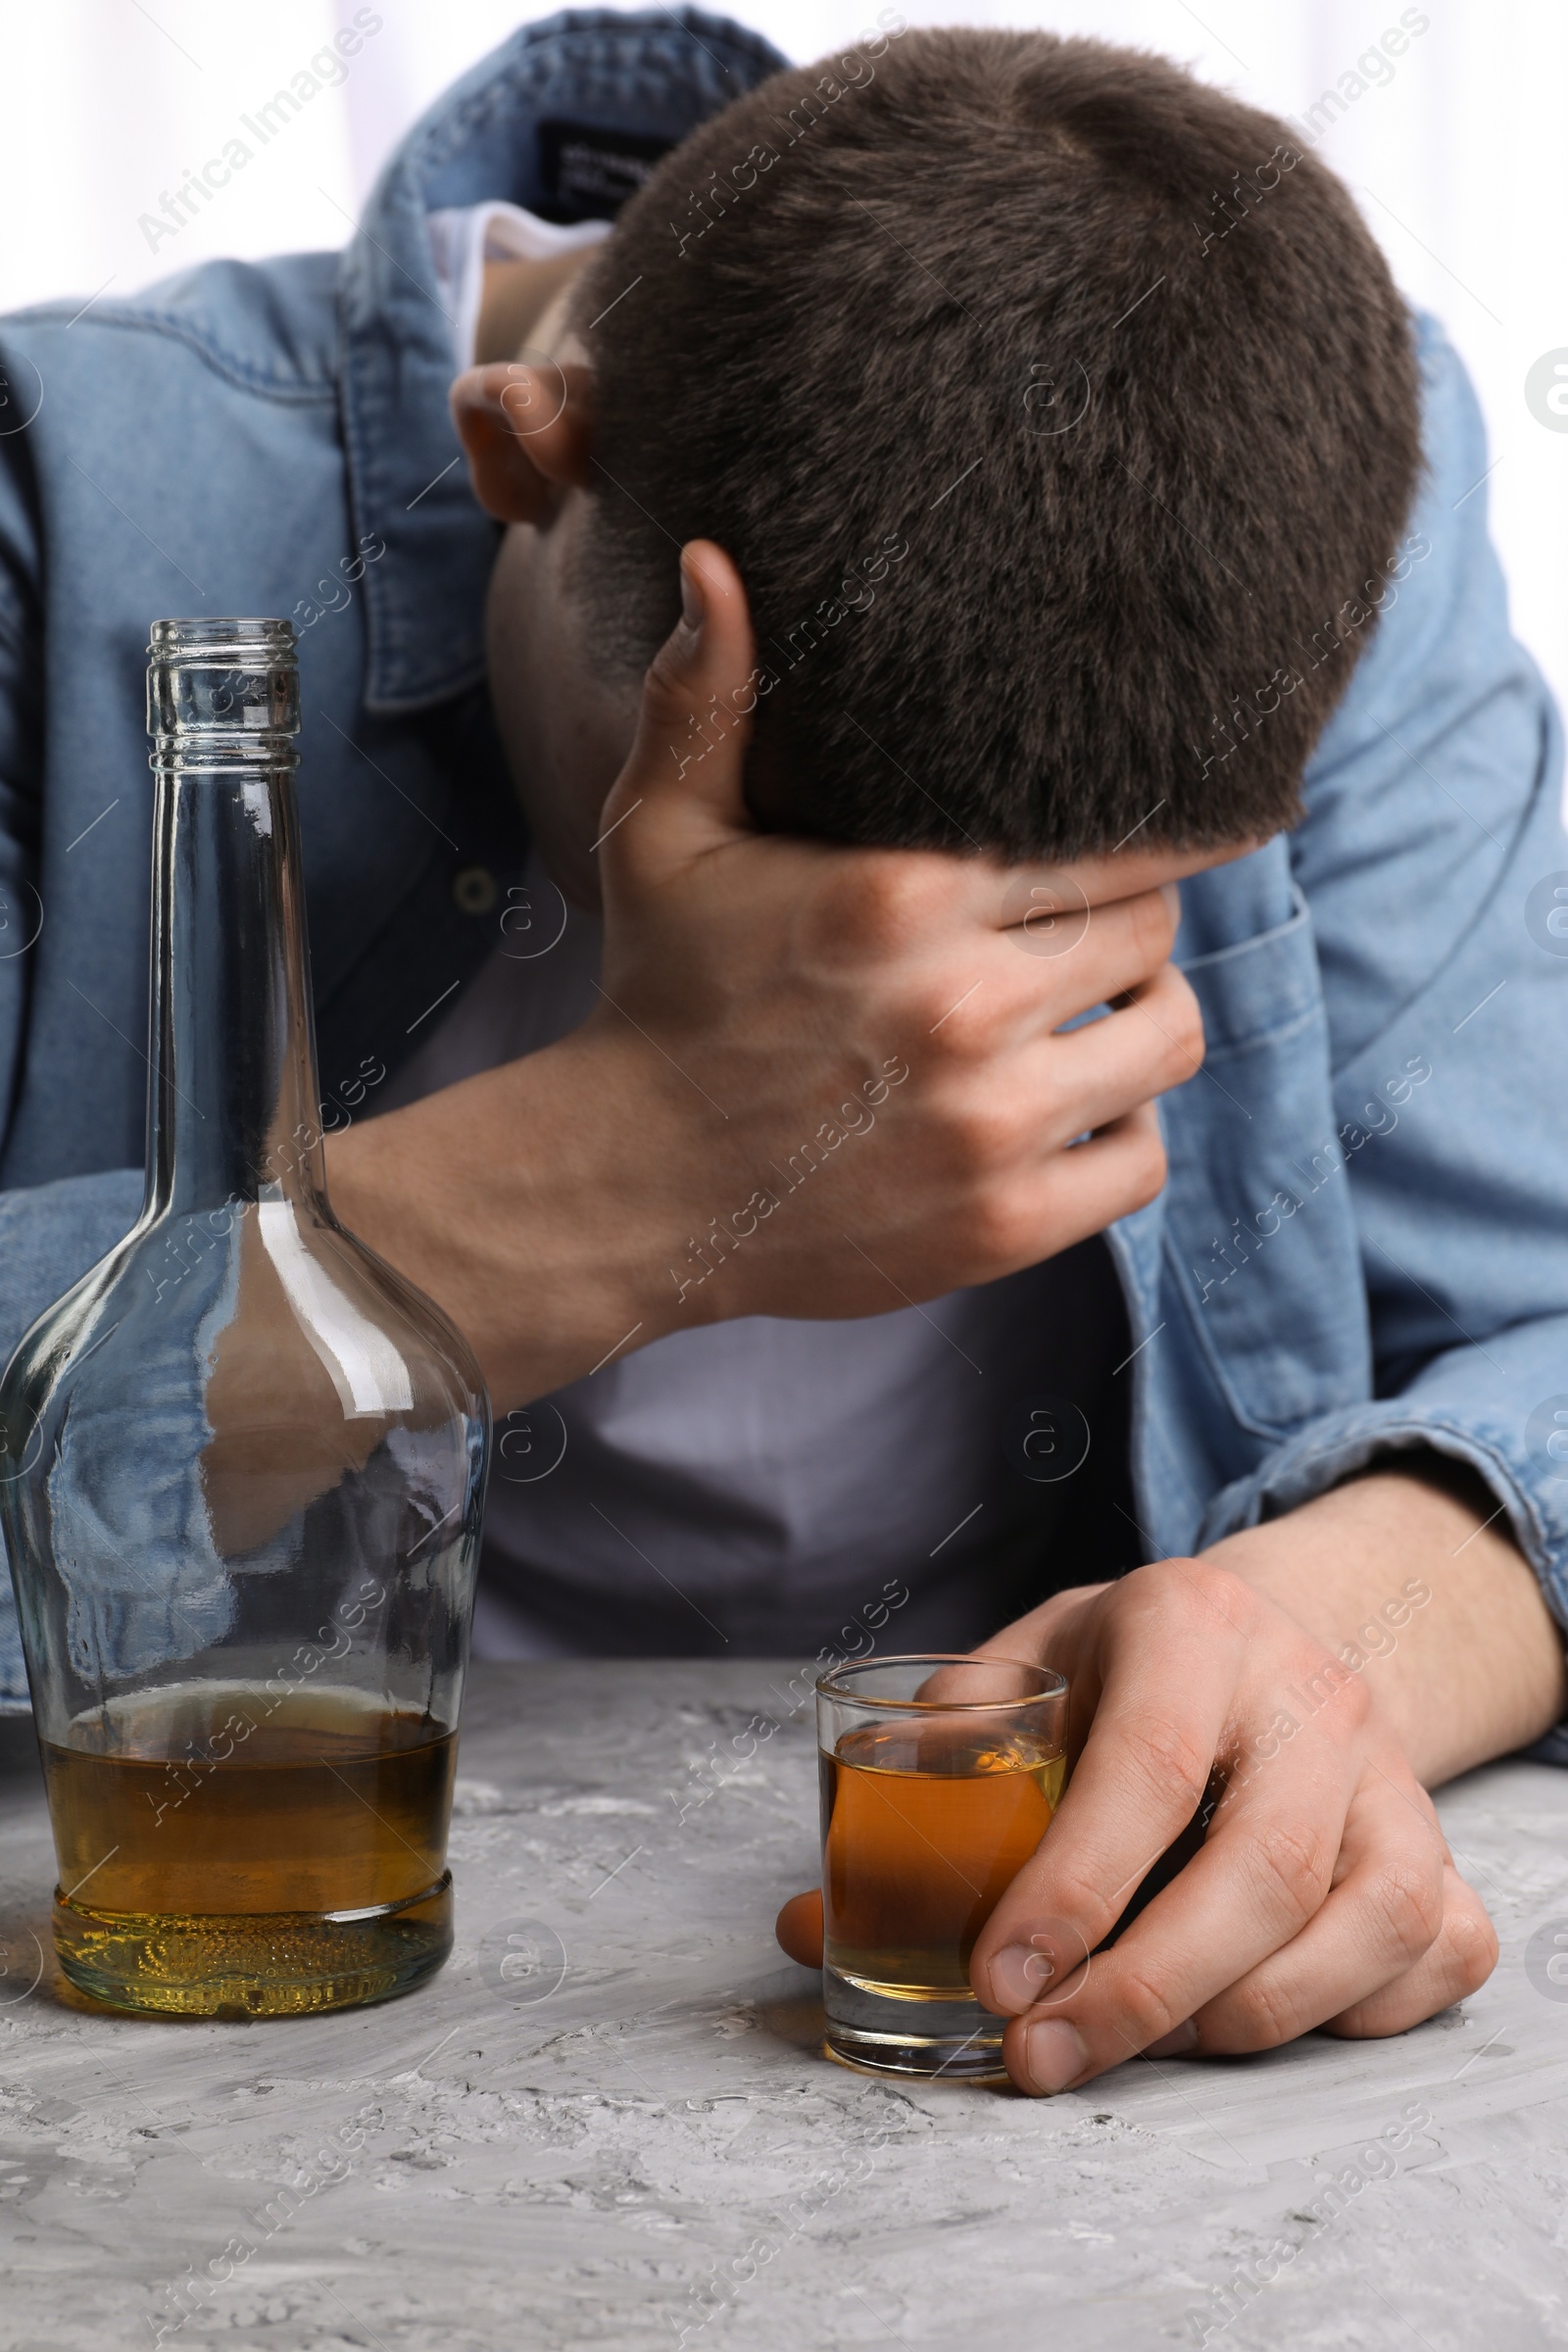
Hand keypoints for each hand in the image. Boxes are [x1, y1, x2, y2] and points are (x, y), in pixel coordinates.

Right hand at [330, 540, 1217, 1412]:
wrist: (627, 1187)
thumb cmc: (659, 995)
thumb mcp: (663, 835)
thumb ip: (704, 697)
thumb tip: (710, 559)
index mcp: (901, 892)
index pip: (1113, 839)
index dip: (1142, 835)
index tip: (1145, 835)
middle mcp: (962, 1005)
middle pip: (1151, 929)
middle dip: (1128, 922)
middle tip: (1084, 929)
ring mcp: (990, 1124)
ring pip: (1169, 1037)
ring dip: (1145, 1017)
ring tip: (1099, 1009)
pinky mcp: (1003, 1223)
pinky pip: (1145, 1160)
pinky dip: (1127, 1131)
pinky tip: (1077, 1107)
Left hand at [779, 1532, 1506, 2094]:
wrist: (1270, 1632)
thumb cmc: (1124, 1669)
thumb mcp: (1022, 1668)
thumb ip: (924, 1773)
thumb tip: (805, 1918)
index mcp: (1190, 1622)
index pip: (1142, 1768)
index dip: (1071, 1889)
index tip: (998, 1984)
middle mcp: (1311, 1689)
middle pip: (1259, 1871)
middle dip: (1141, 1992)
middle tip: (1040, 2057)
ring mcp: (1394, 1772)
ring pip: (1357, 1929)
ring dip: (1236, 2019)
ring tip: (1129, 2038)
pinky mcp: (1440, 1846)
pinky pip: (1430, 1958)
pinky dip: (1346, 2014)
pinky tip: (1250, 2009)